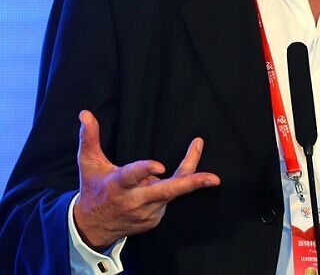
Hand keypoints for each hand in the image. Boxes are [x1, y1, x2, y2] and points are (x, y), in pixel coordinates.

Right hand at [73, 110, 219, 249]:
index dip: (146, 170)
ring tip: (200, 152)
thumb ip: (89, 137)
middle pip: (167, 192)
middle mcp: (134, 201)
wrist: (92, 227)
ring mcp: (146, 212)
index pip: (133, 177)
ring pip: (174, 191)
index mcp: (118, 185)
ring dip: (190, 176)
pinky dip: (177, 184)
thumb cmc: (92, 188)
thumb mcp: (88, 162)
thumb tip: (85, 113)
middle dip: (191, 184)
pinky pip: (171, 198)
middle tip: (213, 178)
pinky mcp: (154, 219)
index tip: (161, 165)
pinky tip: (176, 175)